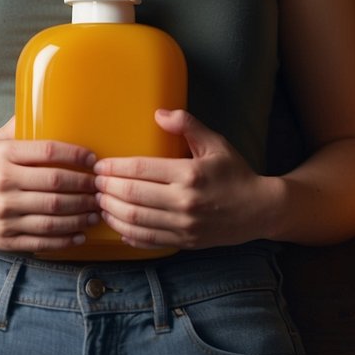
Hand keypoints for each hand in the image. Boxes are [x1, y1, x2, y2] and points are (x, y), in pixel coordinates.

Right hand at [0, 117, 98, 252]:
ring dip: (81, 214)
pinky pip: (42, 240)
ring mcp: (4, 215)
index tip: (93, 159)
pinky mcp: (4, 239)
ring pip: (53, 216)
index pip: (49, 151)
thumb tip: (47, 103)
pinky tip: (80, 232)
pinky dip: (66, 238)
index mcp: (3, 156)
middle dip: (86, 187)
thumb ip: (19, 126)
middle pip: (57, 186)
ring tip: (96, 210)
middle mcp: (3, 184)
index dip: (77, 155)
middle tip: (102, 187)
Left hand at [93, 109, 275, 249]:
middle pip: (132, 197)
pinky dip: (126, 233)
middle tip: (94, 183)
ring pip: (135, 221)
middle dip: (107, 189)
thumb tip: (158, 113)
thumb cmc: (235, 173)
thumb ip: (187, 125)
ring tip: (100, 202)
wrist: (260, 210)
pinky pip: (147, 240)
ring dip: (111, 212)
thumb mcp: (216, 143)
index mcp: (190, 174)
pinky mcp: (184, 241)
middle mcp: (185, 202)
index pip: (141, 170)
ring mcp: (184, 226)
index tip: (99, 166)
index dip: (114, 168)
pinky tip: (116, 223)